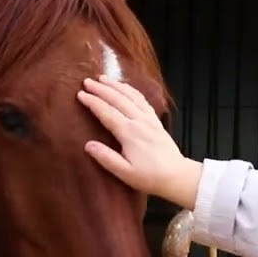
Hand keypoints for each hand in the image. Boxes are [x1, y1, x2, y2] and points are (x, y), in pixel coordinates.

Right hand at [78, 77, 202, 210]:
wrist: (177, 176)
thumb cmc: (150, 177)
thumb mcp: (125, 172)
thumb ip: (106, 158)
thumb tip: (88, 145)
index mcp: (129, 133)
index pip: (106, 112)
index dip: (92, 102)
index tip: (80, 94)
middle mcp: (139, 121)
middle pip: (117, 99)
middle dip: (101, 89)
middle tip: (86, 81)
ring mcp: (149, 119)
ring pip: (131, 96)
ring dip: (116, 86)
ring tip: (103, 78)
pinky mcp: (156, 121)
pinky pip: (142, 100)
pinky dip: (132, 90)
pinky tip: (125, 88)